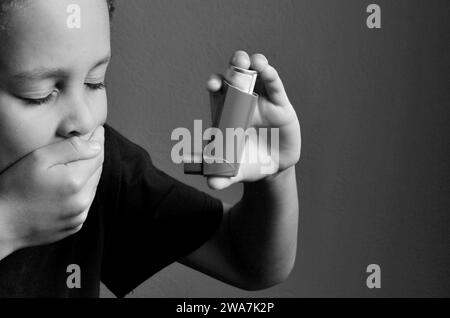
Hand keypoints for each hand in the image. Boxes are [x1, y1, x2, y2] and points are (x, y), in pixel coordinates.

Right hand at [0, 126, 104, 257]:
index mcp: (75, 181)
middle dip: (94, 155)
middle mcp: (82, 201)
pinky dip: (82, 191)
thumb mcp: (38, 159)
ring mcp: (80, 215)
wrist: (2, 224)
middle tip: (91, 141)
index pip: (98, 155)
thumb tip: (96, 145)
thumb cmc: (14, 188)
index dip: (98, 140)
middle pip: (98, 170)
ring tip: (80, 160)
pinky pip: (85, 203)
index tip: (98, 130)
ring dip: (90, 173)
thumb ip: (71, 149)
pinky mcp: (75, 225)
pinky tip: (70, 184)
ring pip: (93, 187)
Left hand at [206, 51, 300, 189]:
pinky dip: (271, 77)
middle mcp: (244, 101)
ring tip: (253, 61)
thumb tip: (211, 184)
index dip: (216, 83)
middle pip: (237, 76)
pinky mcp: (280, 105)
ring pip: (258, 75)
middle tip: (237, 61)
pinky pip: (276, 87)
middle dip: (235, 65)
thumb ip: (222, 176)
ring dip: (255, 63)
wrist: (273, 168)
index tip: (214, 84)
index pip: (219, 92)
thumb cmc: (248, 163)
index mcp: (228, 111)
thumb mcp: (235, 170)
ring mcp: (262, 100)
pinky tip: (267, 70)